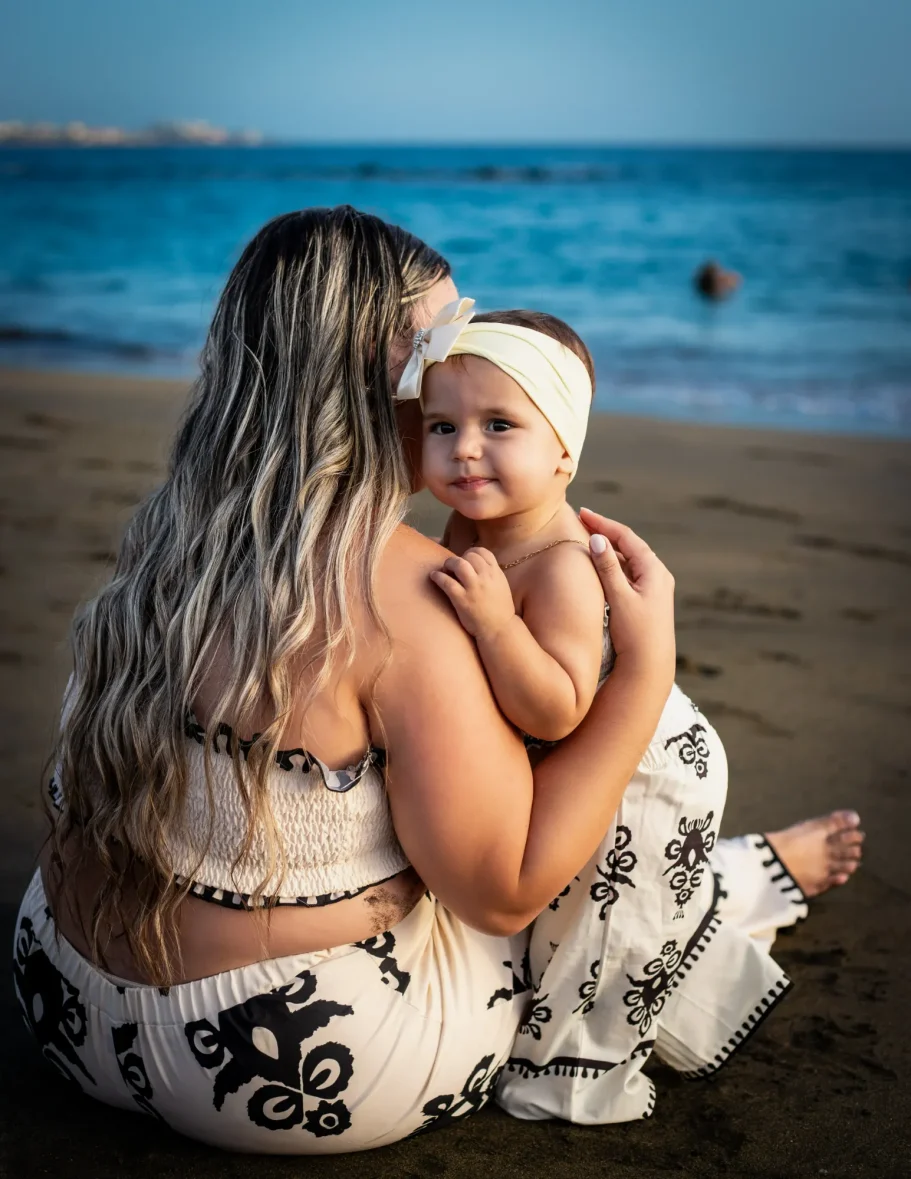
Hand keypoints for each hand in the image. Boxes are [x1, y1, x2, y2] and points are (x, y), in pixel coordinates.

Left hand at [430, 547, 516, 640]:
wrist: (500, 629)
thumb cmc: (500, 610)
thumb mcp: (501, 586)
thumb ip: (491, 574)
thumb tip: (477, 564)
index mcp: (496, 573)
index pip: (483, 552)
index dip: (471, 552)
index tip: (466, 558)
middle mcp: (486, 578)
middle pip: (469, 556)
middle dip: (459, 558)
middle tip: (453, 566)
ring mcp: (474, 588)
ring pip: (459, 564)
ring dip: (449, 564)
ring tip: (444, 569)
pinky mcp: (462, 600)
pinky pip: (447, 582)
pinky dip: (438, 577)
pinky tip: (434, 576)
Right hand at [578, 508, 675, 684]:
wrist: (650, 668)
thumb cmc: (636, 634)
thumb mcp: (620, 598)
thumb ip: (608, 568)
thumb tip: (597, 539)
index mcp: (654, 571)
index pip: (626, 537)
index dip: (603, 523)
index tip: (582, 512)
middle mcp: (657, 576)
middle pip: (628, 546)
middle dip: (605, 533)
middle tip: (581, 522)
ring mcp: (653, 589)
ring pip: (627, 561)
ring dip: (607, 550)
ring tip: (585, 540)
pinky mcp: (647, 602)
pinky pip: (627, 575)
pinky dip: (611, 566)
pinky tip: (598, 567)